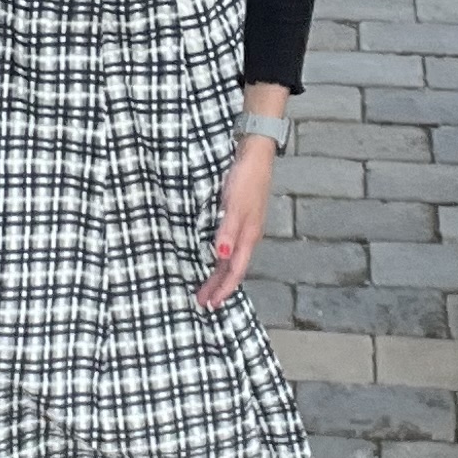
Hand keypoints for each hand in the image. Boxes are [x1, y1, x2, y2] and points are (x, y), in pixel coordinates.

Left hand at [199, 135, 276, 309]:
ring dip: (219, 275)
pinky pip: (230, 245)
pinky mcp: (240, 217)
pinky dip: (221, 259)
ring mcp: (245, 227)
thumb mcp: (235, 204)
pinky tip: (213, 258)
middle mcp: (248, 235)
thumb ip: (228, 230)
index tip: (210, 304)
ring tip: (206, 287)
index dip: (223, 289)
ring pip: (231, 259)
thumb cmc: (247, 177)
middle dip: (218, 286)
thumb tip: (222, 255)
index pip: (235, 271)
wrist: (256, 153)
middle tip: (202, 302)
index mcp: (249, 236)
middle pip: (233, 269)